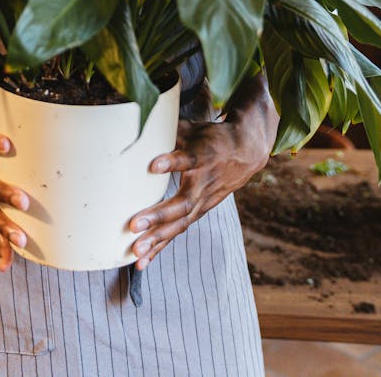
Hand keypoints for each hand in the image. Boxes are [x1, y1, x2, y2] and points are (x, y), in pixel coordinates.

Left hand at [128, 73, 277, 269]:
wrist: (246, 152)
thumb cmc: (211, 137)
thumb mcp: (194, 127)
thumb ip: (169, 128)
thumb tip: (141, 118)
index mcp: (204, 156)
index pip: (189, 159)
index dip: (172, 162)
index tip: (154, 164)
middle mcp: (204, 183)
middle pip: (181, 202)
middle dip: (157, 215)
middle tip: (134, 224)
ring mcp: (202, 201)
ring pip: (179, 223)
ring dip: (157, 239)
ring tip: (135, 252)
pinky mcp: (198, 211)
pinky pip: (177, 232)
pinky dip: (159, 247)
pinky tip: (141, 262)